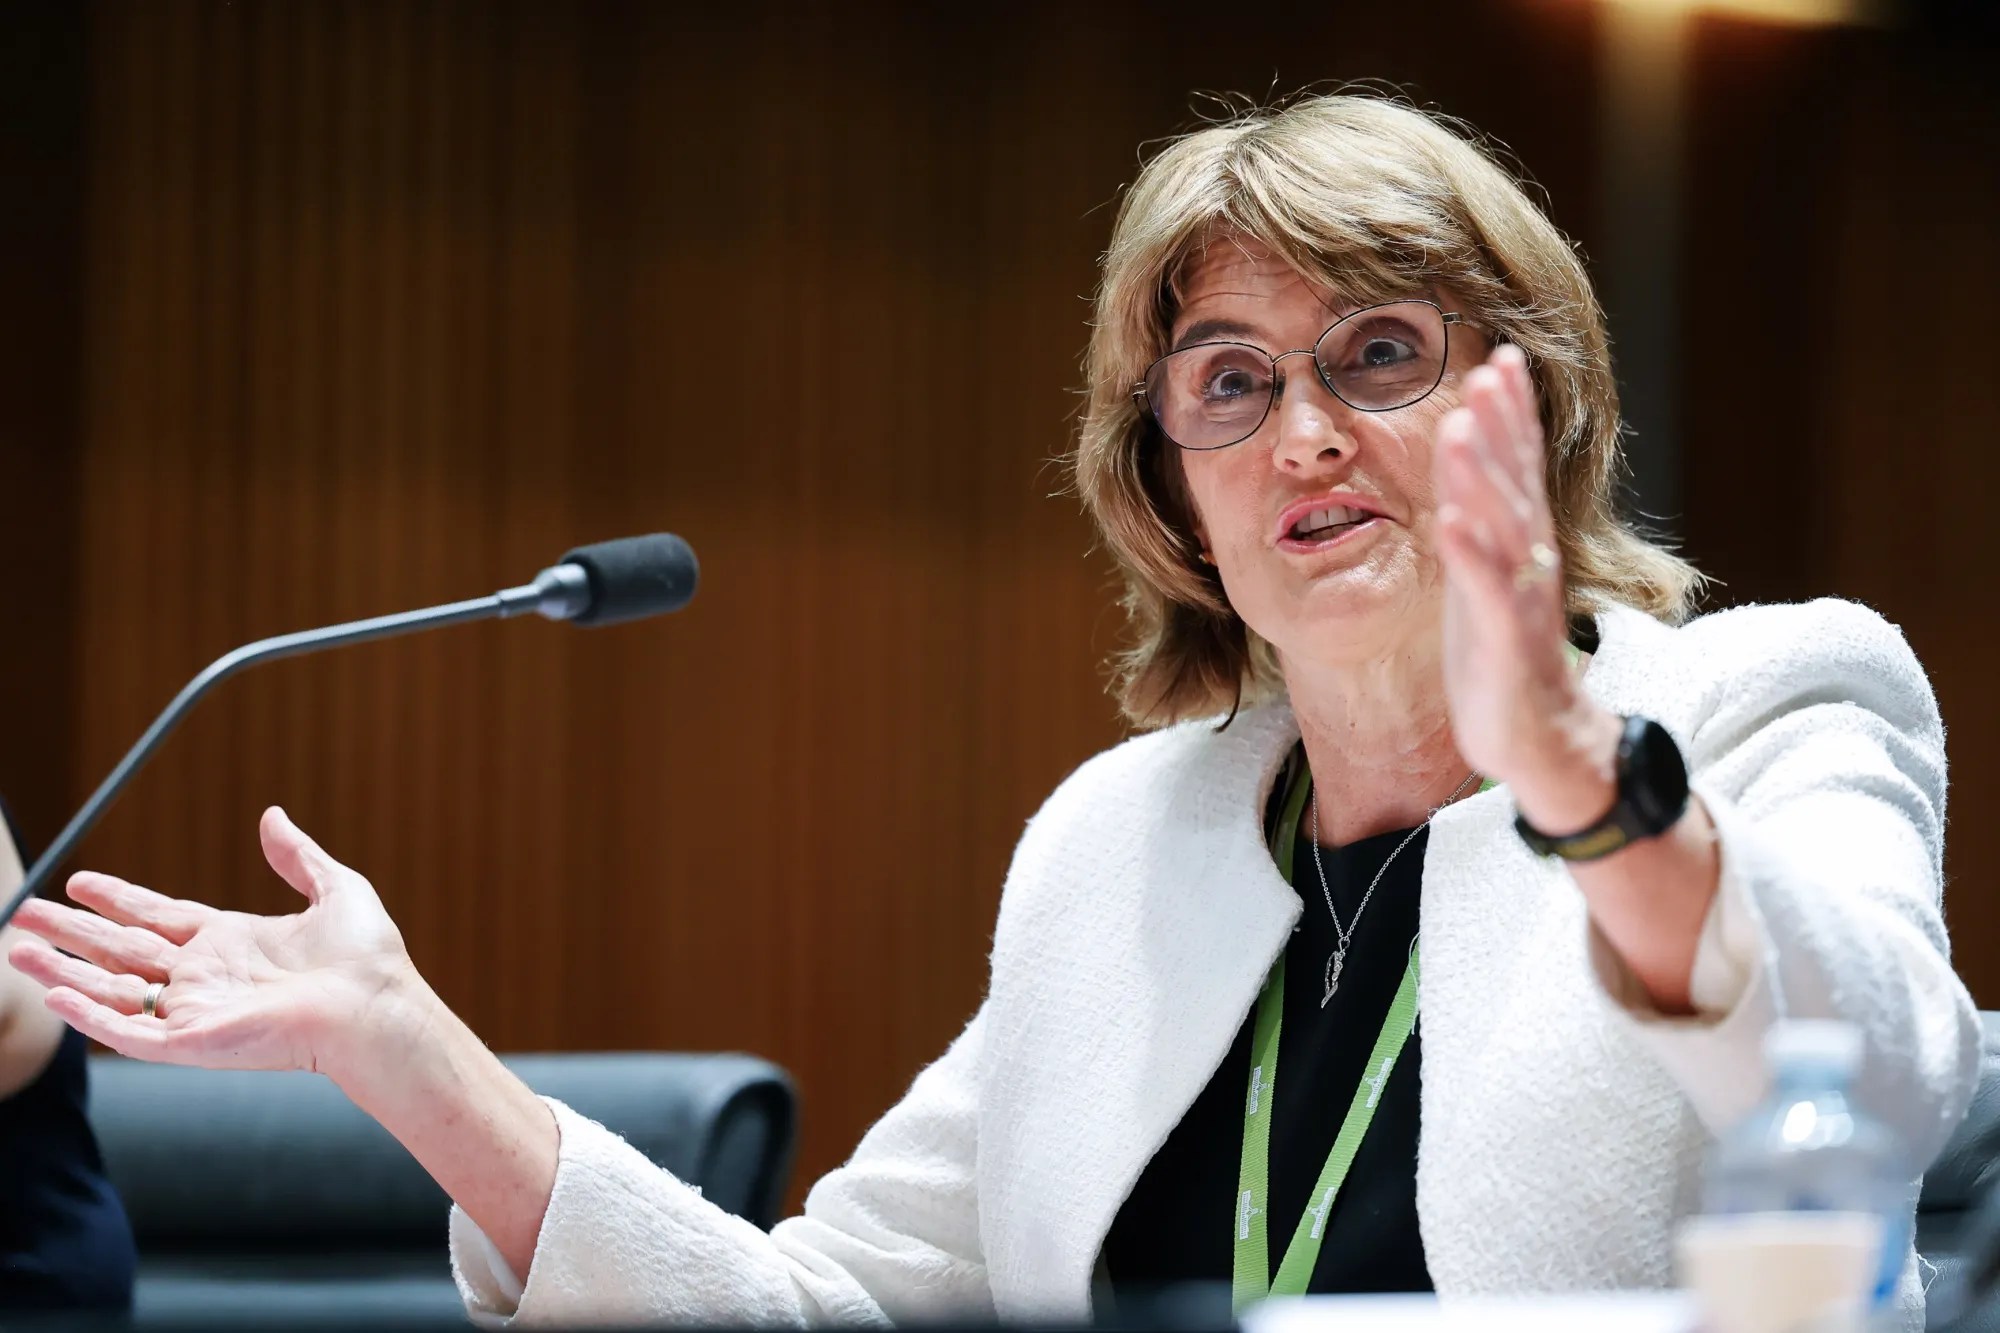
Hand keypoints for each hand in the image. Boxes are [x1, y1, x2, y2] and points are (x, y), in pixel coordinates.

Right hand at [7, 807, 421, 1080]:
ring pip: (111, 989)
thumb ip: (297, 856)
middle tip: (25, 912)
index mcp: (233, 941)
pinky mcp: (192, 1042)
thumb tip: (272, 815)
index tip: (81, 880)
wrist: (375, 1007)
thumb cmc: (367, 957)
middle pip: (123, 949)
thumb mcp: (335, 889)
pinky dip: (88, 1014)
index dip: (120, 898)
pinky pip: (127, 1031)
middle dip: (73, 931)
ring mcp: (195, 1011)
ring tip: (15, 947)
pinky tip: (55, 992)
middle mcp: (206, 976)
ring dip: (63, 969)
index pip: (159, 917)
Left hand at [1434, 344, 1619, 831]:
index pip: (1517, 468)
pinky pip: (1486, 592)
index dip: (1510, 414)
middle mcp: (1528, 562)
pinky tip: (1450, 521)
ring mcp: (1519, 599)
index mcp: (1520, 546)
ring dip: (1480, 476)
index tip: (1499, 357)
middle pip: (1514, 483)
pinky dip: (1471, 556)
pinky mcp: (1503, 641)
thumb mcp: (1486, 579)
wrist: (1537, 740)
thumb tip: (1469, 466)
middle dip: (1501, 426)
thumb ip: (1482, 523)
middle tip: (1489, 367)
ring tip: (1456, 425)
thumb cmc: (1502, 655)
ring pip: (1502, 527)